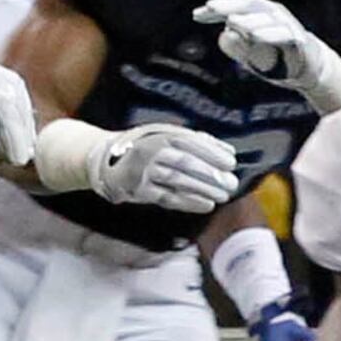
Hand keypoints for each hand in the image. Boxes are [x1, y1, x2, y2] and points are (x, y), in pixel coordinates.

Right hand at [88, 122, 239, 213]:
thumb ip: (196, 141)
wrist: (108, 163)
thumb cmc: (147, 149)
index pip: (191, 143)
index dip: (213, 153)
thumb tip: (228, 150)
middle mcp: (151, 151)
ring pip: (177, 181)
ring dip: (203, 189)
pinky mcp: (138, 191)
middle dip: (211, 174)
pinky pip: (167, 197)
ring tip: (222, 196)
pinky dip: (188, 202)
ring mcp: (143, 171)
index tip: (231, 163)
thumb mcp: (167, 137)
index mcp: (161, 136)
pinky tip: (206, 205)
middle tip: (231, 184)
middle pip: (185, 163)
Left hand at [196, 0, 340, 111]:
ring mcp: (287, 25)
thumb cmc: (276, 57)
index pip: (237, 3)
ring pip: (267, 17)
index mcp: (261, 13)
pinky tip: (254, 35)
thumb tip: (224, 36)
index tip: (197, 14)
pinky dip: (269, 33)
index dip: (218, 6)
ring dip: (248, 18)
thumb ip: (235, 45)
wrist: (308, 69)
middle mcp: (274, 14)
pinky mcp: (298, 40)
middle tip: (211, 7)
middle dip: (229, 4)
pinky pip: (283, 34)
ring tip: (231, 21)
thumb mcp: (249, 53)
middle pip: (250, 2)